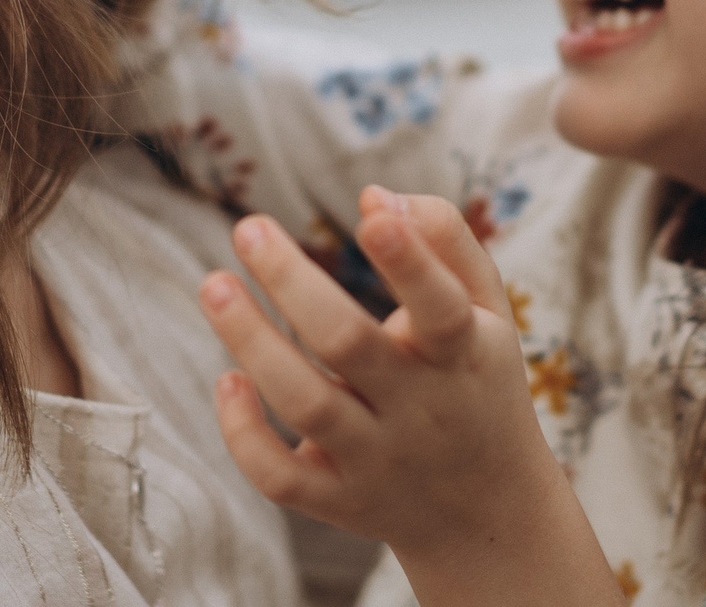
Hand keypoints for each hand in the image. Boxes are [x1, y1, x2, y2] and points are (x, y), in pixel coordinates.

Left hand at [198, 188, 623, 606]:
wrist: (490, 510)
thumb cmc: (477, 379)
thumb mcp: (490, 310)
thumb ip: (446, 240)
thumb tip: (374, 195)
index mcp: (465, 354)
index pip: (441, 308)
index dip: (409, 261)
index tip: (369, 214)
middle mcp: (421, 409)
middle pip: (349, 345)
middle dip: (292, 283)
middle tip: (248, 226)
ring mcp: (379, 461)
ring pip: (306, 405)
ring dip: (252, 342)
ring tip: (214, 284)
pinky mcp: (339, 501)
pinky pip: (281, 478)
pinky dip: (245, 434)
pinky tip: (226, 380)